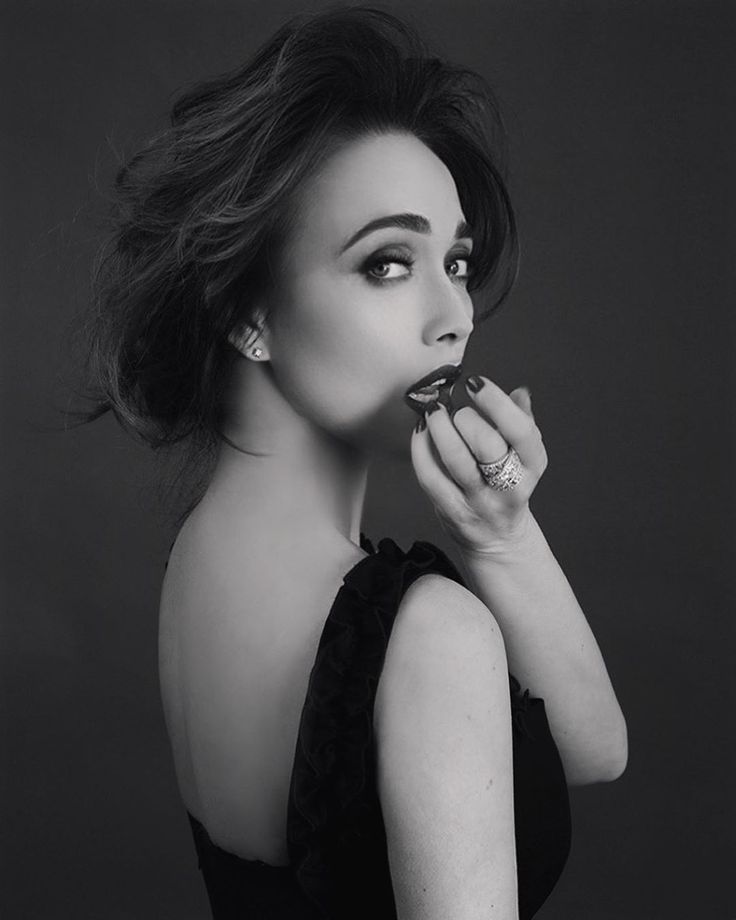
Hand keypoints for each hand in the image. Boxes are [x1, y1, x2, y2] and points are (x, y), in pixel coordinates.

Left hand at [410, 377, 547, 556]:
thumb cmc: (508, 485)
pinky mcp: (452, 511)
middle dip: (466, 419)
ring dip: (439, 428)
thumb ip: (522, 421)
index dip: (496, 403)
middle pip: (488, 446)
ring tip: (433, 411)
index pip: (521, 431)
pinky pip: (431, 477)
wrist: (499, 538)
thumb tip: (520, 392)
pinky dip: (421, 449)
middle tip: (456, 409)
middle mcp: (509, 486)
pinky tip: (420, 432)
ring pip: (456, 461)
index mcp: (532, 465)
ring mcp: (480, 501)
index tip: (475, 383)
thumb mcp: (524, 455)